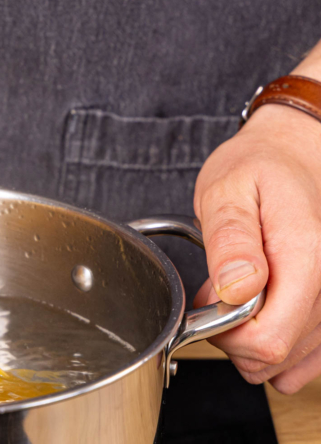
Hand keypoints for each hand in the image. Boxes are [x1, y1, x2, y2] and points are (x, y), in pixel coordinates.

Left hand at [194, 97, 320, 393]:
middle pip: (276, 356)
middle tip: (215, 294)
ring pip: (288, 361)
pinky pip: (307, 358)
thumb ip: (230, 239)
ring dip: (250, 340)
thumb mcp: (227, 189)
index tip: (208, 302)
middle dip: (232, 337)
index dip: (225, 333)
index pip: (269, 339)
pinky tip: (258, 313)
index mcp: (306, 257)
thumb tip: (236, 288)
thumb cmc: (258, 167)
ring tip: (236, 294)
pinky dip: (275, 347)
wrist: (291, 154)